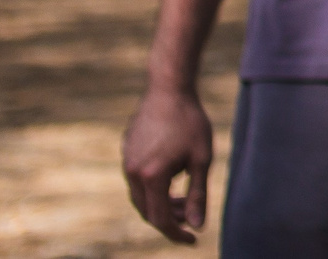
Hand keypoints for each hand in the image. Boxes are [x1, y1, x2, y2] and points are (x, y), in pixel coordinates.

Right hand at [122, 84, 213, 244]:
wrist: (169, 87)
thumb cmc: (190, 121)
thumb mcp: (201, 159)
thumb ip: (197, 195)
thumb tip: (196, 225)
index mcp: (151, 177)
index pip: (159, 220)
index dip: (175, 234)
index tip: (193, 239)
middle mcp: (132, 172)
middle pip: (147, 210)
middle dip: (168, 220)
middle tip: (189, 219)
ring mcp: (126, 161)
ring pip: (141, 196)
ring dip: (160, 203)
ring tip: (182, 200)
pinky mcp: (126, 151)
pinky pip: (137, 179)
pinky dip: (153, 187)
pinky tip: (172, 176)